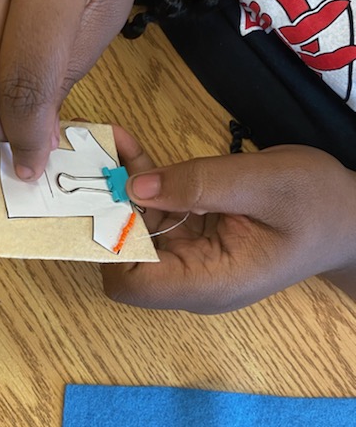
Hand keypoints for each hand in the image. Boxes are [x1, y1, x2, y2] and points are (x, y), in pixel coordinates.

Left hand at [102, 127, 355, 312]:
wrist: (348, 216)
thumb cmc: (318, 204)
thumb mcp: (266, 183)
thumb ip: (201, 185)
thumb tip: (136, 187)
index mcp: (210, 282)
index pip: (133, 284)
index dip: (110, 246)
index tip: (108, 198)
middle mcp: (193, 278)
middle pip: (128, 256)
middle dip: (110, 210)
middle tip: (96, 157)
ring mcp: (193, 258)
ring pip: (139, 228)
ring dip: (124, 188)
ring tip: (110, 142)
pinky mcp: (195, 236)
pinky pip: (159, 210)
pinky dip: (145, 180)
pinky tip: (129, 145)